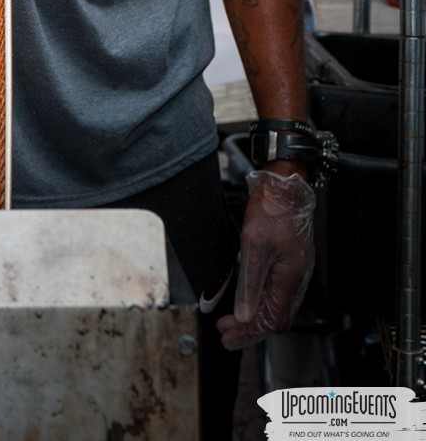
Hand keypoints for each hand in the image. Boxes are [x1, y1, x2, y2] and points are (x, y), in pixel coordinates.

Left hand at [217, 170, 315, 350]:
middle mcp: (298, 281)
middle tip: (226, 331)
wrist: (286, 188)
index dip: (247, 333)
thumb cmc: (271, 211)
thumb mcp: (253, 246)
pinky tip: (250, 299)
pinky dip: (263, 303)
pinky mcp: (294, 265)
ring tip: (233, 319)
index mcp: (289, 279)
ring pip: (279, 309)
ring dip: (256, 317)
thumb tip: (244, 316)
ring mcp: (298, 273)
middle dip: (250, 330)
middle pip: (276, 320)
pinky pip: (280, 294)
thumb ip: (249, 284)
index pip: (269, 321)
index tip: (227, 336)